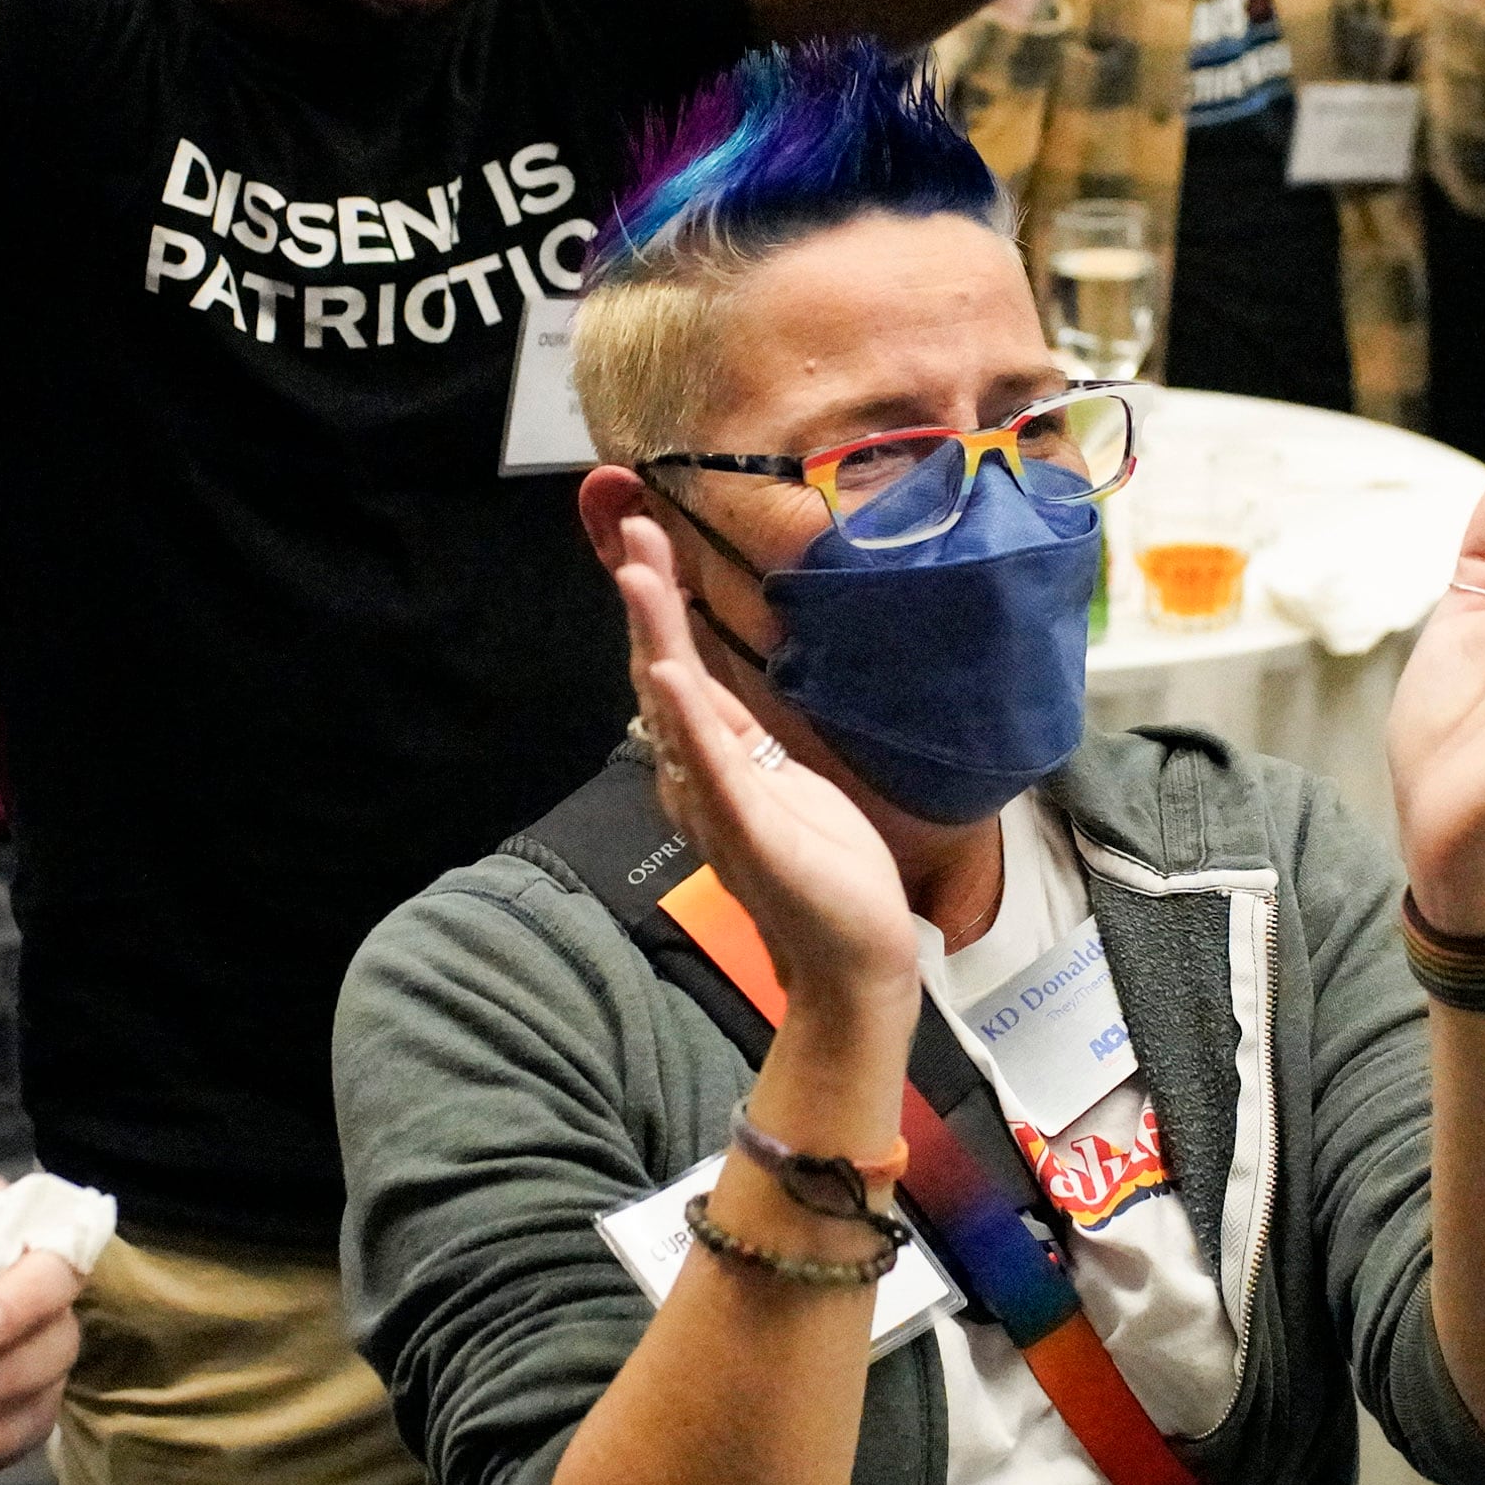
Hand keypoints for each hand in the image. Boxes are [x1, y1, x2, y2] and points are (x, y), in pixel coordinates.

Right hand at [612, 511, 922, 1013]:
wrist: (852, 957)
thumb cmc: (821, 870)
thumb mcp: (776, 778)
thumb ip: (730, 733)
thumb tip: (692, 678)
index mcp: (711, 759)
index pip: (673, 663)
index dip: (655, 599)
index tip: (640, 531)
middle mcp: (699, 778)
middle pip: (662, 671)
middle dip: (646, 598)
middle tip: (632, 526)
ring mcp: (720, 806)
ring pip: (679, 710)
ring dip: (656, 640)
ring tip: (636, 577)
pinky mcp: (750, 836)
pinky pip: (714, 773)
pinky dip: (690, 726)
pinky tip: (672, 681)